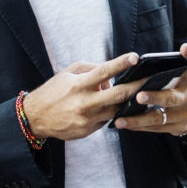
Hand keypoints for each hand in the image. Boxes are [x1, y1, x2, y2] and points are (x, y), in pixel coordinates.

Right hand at [21, 53, 142, 141]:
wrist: (36, 118)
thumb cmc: (53, 91)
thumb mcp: (68, 73)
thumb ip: (91, 70)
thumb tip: (111, 75)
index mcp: (78, 85)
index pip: (104, 72)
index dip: (121, 63)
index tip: (135, 57)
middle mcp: (84, 103)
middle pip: (118, 95)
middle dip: (137, 87)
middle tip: (150, 80)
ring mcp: (87, 119)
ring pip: (117, 110)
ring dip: (129, 102)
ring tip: (142, 93)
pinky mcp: (88, 130)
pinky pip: (107, 119)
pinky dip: (115, 112)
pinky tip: (122, 107)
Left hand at [112, 44, 186, 135]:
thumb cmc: (178, 88)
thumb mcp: (181, 76)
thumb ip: (176, 64)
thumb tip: (176, 49)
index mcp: (186, 82)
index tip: (184, 48)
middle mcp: (186, 98)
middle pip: (170, 98)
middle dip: (154, 97)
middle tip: (138, 96)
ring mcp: (181, 116)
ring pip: (158, 118)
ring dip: (138, 119)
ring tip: (120, 119)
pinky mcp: (175, 128)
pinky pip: (154, 128)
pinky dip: (139, 126)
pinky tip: (124, 124)